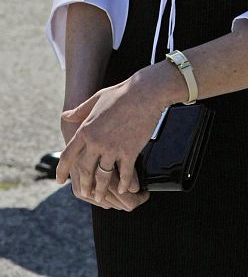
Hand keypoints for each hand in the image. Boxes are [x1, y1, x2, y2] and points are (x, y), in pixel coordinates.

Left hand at [57, 72, 163, 202]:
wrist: (145, 92)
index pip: (68, 156)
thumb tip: (65, 116)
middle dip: (85, 185)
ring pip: (103, 177)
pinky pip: (125, 174)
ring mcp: (113, 148)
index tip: (60, 180)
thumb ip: (80, 111)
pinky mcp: (130, 152)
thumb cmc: (121, 94)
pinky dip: (124, 184)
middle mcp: (96, 142)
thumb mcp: (96, 99)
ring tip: (100, 197)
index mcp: (85, 129)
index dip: (62, 170)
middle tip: (86, 193)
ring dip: (101, 190)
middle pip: (86, 171)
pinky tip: (124, 189)